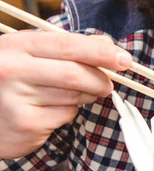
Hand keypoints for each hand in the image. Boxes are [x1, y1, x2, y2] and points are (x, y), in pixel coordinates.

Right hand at [0, 31, 131, 158]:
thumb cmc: (9, 80)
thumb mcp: (28, 54)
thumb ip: (64, 48)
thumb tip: (107, 46)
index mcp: (16, 45)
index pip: (68, 45)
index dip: (101, 51)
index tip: (125, 59)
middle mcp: (13, 70)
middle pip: (75, 74)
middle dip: (100, 79)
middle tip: (108, 84)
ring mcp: (17, 99)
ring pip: (73, 97)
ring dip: (82, 97)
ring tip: (64, 94)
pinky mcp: (26, 125)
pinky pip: (64, 116)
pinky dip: (66, 113)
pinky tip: (47, 110)